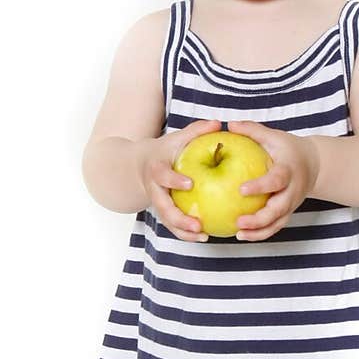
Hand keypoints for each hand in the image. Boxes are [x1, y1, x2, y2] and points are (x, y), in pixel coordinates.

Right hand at [138, 118, 222, 241]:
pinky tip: (204, 236)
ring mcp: (157, 202)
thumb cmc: (164, 150)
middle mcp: (154, 189)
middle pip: (163, 207)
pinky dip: (186, 233)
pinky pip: (173, 225)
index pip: (163, 176)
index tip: (189, 184)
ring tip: (203, 236)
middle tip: (197, 225)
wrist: (140, 165)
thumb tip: (218, 123)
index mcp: (156, 169)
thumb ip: (196, 131)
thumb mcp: (177, 138)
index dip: (174, 181)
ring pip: (167, 221)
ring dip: (183, 232)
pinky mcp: (162, 211)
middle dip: (178, 218)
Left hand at [228, 120, 319, 240]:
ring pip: (278, 222)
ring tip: (239, 234)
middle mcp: (293, 190)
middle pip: (279, 209)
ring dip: (259, 231)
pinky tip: (241, 235)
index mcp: (289, 170)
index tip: (241, 190)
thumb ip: (252, 130)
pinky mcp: (287, 213)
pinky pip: (275, 227)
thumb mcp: (274, 136)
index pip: (276, 180)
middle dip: (260, 218)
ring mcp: (292, 204)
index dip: (261, 186)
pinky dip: (260, 234)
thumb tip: (229, 124)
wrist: (314, 164)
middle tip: (238, 221)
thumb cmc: (288, 149)